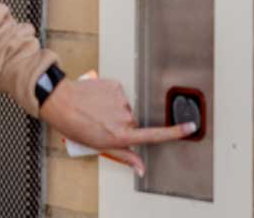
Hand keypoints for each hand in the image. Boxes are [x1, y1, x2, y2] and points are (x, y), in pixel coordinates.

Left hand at [38, 76, 196, 175]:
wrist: (61, 102)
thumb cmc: (77, 126)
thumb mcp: (101, 146)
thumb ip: (125, 156)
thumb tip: (141, 168)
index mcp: (122, 135)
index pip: (156, 135)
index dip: (175, 132)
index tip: (191, 127)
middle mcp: (125, 118)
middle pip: (134, 122)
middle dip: (122, 123)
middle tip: (103, 122)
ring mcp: (120, 100)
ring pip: (125, 107)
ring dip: (115, 109)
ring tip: (97, 110)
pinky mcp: (115, 85)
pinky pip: (119, 93)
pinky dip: (110, 96)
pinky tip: (98, 98)